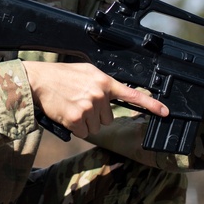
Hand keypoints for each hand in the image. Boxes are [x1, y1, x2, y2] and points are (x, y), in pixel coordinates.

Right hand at [22, 61, 168, 139]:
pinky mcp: (76, 120)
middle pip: (109, 118)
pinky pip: (84, 132)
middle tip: (81, 102)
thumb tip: (115, 94)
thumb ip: (103, 83)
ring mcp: (88, 108)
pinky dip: (76, 128)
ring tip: (72, 106)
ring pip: (97, 126)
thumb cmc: (61, 75)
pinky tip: (67, 114)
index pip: (132, 95)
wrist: (38, 80)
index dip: (151, 105)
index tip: (165, 112)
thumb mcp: (86, 71)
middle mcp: (98, 94)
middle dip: (97, 114)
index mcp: (103, 81)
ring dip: (86, 121)